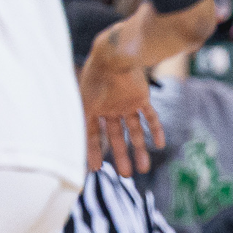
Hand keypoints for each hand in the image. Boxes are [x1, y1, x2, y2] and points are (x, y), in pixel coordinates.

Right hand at [78, 21, 164, 177]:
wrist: (116, 56)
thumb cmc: (96, 78)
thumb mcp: (83, 105)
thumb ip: (80, 126)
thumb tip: (73, 149)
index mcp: (93, 108)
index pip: (94, 135)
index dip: (95, 151)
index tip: (96, 169)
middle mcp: (109, 107)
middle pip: (116, 137)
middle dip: (121, 156)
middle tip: (126, 175)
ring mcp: (126, 103)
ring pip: (134, 130)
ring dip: (139, 149)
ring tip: (143, 168)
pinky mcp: (141, 97)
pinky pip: (150, 116)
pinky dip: (155, 129)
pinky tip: (160, 144)